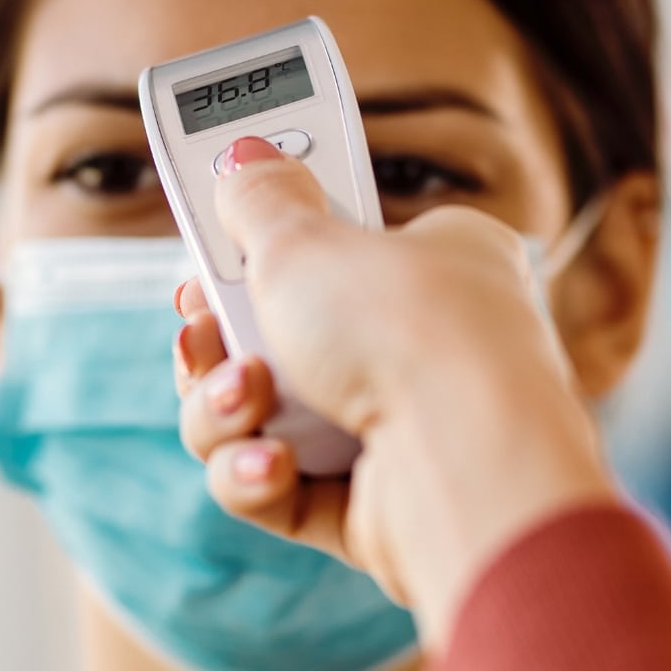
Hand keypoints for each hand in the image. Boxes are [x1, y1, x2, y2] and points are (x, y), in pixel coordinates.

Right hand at [175, 136, 616, 648]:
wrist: (471, 465)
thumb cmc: (412, 333)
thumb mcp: (311, 240)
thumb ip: (262, 201)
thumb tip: (243, 158)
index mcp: (434, 266)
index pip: (333, 242)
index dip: (260, 240)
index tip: (205, 236)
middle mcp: (419, 351)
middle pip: (275, 336)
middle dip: (218, 338)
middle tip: (199, 325)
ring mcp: (393, 435)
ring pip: (258, 419)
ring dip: (225, 408)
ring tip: (248, 394)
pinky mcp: (367, 512)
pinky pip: (274, 489)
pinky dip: (257, 476)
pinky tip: (275, 463)